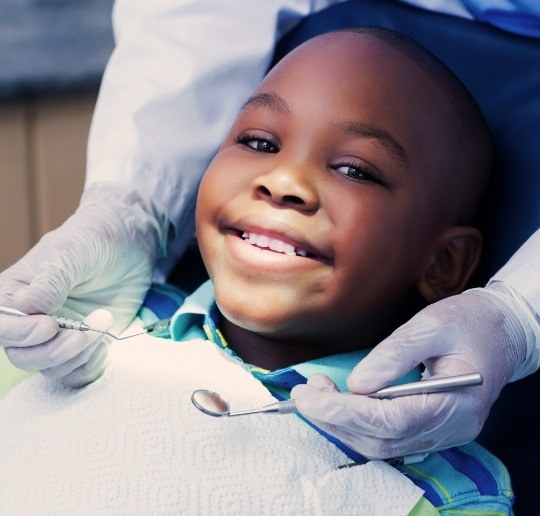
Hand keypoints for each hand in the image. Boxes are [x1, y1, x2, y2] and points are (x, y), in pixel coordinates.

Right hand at [0, 182, 167, 386]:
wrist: (129, 242)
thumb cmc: (94, 239)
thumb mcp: (73, 252)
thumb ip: (51, 281)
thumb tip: (26, 306)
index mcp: (16, 294)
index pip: (2, 327)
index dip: (20, 334)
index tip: (50, 326)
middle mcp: (32, 320)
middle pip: (24, 356)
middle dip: (54, 352)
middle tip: (84, 335)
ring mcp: (59, 336)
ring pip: (53, 369)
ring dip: (78, 356)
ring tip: (101, 325)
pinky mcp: (85, 346)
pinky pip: (78, 374)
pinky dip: (90, 367)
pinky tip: (104, 344)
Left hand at [291, 284, 527, 458]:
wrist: (500, 331)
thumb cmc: (469, 323)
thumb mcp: (431, 325)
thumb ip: (394, 355)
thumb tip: (356, 384)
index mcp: (457, 403)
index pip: (391, 421)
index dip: (344, 412)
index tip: (308, 395)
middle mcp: (451, 428)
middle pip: (382, 441)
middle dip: (335, 419)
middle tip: (305, 392)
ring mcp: (443, 434)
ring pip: (382, 446)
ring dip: (341, 425)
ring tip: (316, 394)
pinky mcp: (432, 429)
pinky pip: (389, 439)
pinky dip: (356, 426)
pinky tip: (338, 405)